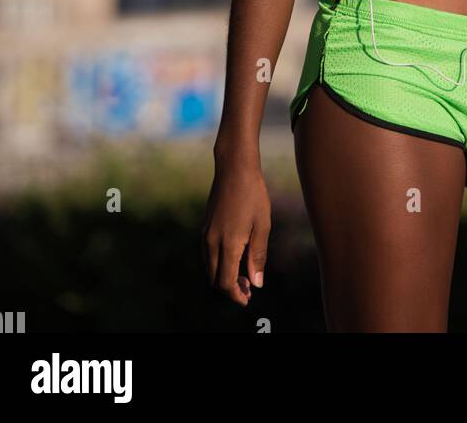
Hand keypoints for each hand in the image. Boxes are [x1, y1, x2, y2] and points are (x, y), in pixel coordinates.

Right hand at [202, 158, 270, 305]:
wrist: (234, 167)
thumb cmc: (253, 194)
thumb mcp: (262, 225)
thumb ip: (258, 256)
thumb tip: (256, 283)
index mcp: (227, 243)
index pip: (225, 282)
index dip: (236, 295)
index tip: (248, 298)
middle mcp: (211, 242)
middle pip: (214, 279)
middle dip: (230, 289)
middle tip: (248, 289)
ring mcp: (205, 234)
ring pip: (210, 268)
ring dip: (223, 277)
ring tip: (244, 275)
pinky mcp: (205, 227)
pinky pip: (208, 255)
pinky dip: (218, 264)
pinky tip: (235, 257)